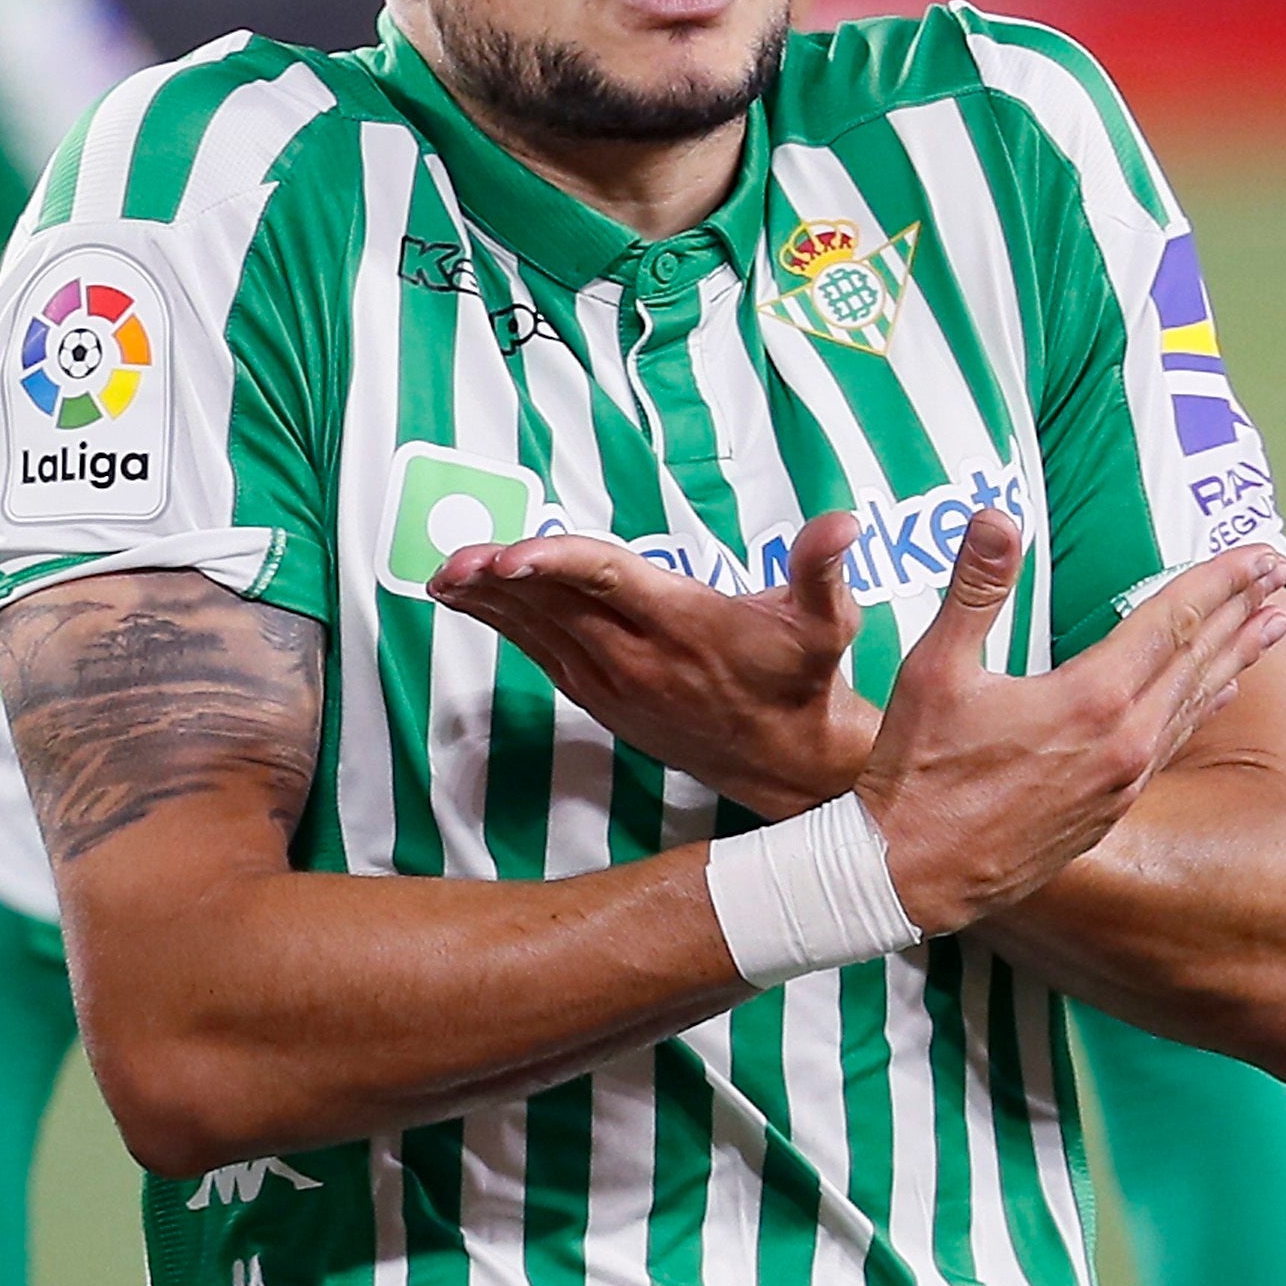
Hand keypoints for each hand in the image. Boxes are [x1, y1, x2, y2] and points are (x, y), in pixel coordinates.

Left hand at [425, 508, 876, 817]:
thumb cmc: (805, 679)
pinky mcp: (603, 698)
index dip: (558, 565)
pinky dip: (505, 626)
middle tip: (453, 559)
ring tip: (442, 575)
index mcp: (686, 625)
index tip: (511, 556)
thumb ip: (822, 567)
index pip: (610, 584)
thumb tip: (843, 523)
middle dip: (501, 584)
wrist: (789, 762)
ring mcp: (616, 683)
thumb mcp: (829, 622)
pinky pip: (543, 654)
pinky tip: (471, 601)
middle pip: (559, 607)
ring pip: (542, 633)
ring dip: (490, 604)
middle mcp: (641, 657)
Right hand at [854, 512, 1285, 931]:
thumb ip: (976, 588)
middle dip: (1242, 609)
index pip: (1172, 622)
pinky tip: (1218, 696)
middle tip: (1279, 570)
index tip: (1260, 552)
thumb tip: (997, 516)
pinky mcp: (1110, 811)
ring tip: (1273, 625)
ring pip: (1194, 704)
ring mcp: (1122, 781)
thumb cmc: (918, 771)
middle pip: (1198, 659)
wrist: (911, 874)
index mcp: (1091, 697)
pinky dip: (1202, 709)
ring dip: (1235, 658)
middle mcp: (1124, 741)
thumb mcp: (935, 669)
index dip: (1218, 581)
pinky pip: (1173, 745)